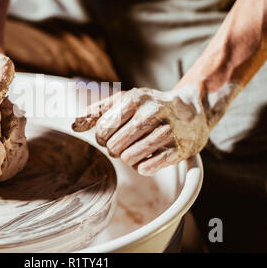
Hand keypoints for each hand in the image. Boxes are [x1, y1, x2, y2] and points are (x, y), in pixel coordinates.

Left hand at [72, 87, 209, 174]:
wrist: (192, 107)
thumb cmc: (150, 105)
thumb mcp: (125, 100)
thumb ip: (98, 111)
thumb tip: (74, 125)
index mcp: (134, 99)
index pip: (103, 129)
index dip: (102, 137)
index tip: (110, 135)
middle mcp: (151, 113)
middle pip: (114, 146)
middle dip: (115, 148)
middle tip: (124, 143)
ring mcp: (168, 131)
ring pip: (130, 159)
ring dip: (129, 158)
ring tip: (136, 149)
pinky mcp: (180, 149)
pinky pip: (148, 168)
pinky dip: (143, 167)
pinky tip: (148, 157)